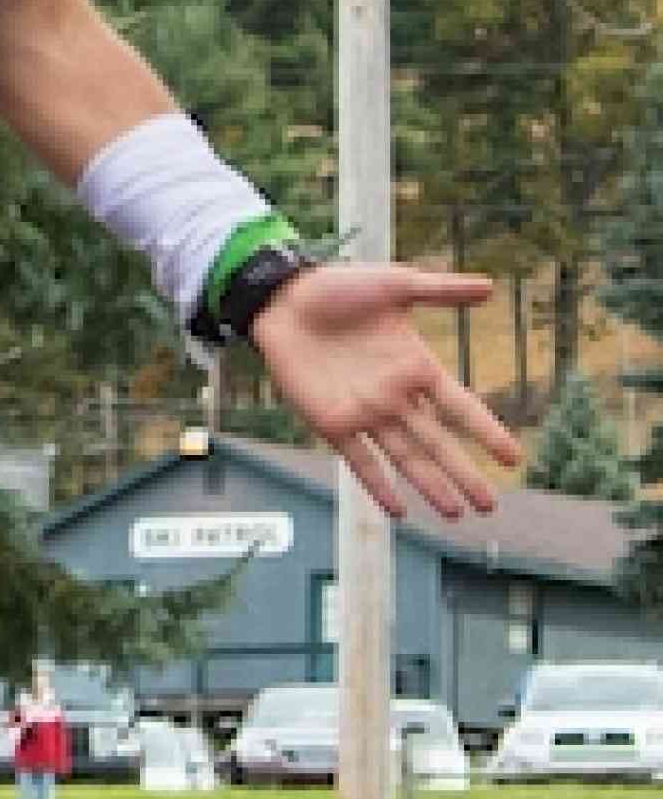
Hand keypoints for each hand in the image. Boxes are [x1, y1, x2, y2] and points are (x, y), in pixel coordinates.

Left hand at [246, 264, 519, 517]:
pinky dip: (378, 486)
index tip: (513, 458)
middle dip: (464, 475)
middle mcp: (396, 397)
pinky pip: (360, 461)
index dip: (486, 432)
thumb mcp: (396, 285)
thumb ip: (441, 290)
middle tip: (489, 506)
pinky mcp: (332, 423)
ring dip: (430, 486)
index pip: (461, 407)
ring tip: (456, 513)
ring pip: (406, 458)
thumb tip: (490, 286)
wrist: (284, 299)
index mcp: (416, 366)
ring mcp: (365, 413)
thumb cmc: (338, 287)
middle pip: (438, 444)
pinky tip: (399, 510)